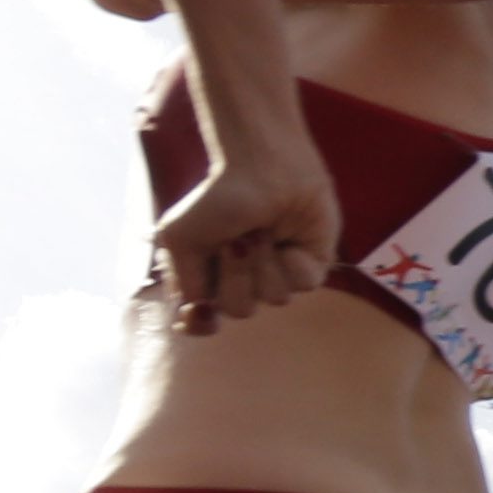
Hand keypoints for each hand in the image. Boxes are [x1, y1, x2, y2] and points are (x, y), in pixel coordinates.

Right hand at [147, 140, 335, 337]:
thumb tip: (194, 316)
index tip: (201, 310)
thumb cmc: (218, 198)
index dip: (202, 322)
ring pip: (273, 298)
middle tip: (234, 238)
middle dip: (235, 273)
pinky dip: (294, 260)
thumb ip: (183, 284)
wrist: (264, 168)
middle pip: (239, 310)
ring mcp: (279, 277)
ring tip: (261, 229)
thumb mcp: (179, 238)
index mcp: (210, 279)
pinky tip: (289, 237)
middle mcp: (244, 283)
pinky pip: (304, 285)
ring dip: (263, 259)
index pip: (203, 323)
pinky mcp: (312, 268)